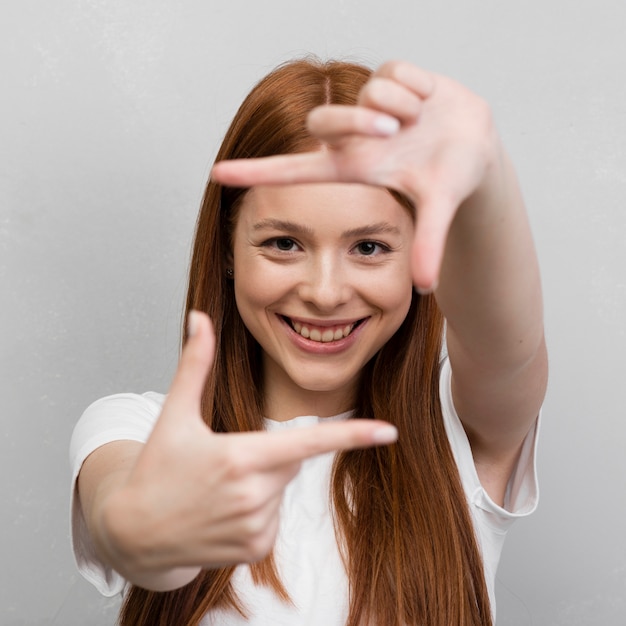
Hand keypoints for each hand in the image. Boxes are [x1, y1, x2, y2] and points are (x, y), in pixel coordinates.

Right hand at [101, 311, 396, 580]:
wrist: (133, 532)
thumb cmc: (155, 468)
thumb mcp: (174, 414)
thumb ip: (195, 363)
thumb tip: (199, 317)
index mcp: (239, 457)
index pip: (307, 442)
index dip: (352, 436)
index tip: (388, 431)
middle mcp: (253, 495)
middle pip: (291, 459)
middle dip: (268, 454)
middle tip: (224, 461)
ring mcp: (256, 526)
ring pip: (282, 488)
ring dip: (261, 484)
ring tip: (218, 490)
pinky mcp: (256, 548)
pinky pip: (274, 517)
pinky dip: (256, 510)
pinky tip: (222, 513)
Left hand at [211, 61, 498, 291]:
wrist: (477, 145)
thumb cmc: (449, 178)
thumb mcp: (437, 208)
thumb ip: (429, 244)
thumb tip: (426, 287)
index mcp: (354, 168)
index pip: (295, 171)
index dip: (258, 173)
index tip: (217, 175)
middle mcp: (354, 137)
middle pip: (323, 122)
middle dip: (359, 120)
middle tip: (395, 130)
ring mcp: (370, 105)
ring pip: (368, 91)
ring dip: (402, 105)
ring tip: (421, 122)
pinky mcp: (391, 76)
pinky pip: (397, 70)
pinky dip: (420, 86)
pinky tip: (429, 102)